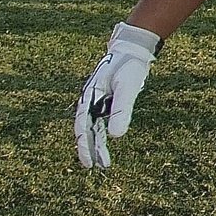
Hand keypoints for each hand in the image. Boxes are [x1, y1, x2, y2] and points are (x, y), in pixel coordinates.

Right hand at [75, 22, 161, 167]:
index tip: (88, 163)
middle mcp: (90, 99)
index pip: (83, 127)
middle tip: (95, 167)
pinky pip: (99, 119)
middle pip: (86, 129)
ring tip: (103, 161)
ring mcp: (97, 99)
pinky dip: (101, 132)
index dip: (84, 146)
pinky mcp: (105, 98)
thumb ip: (121, 111)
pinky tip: (106, 141)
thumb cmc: (129, 67)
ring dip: (96, 143)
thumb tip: (116, 136)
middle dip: (89, 148)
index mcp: (90, 97)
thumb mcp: (127, 89)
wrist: (133, 49)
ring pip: (93, 126)